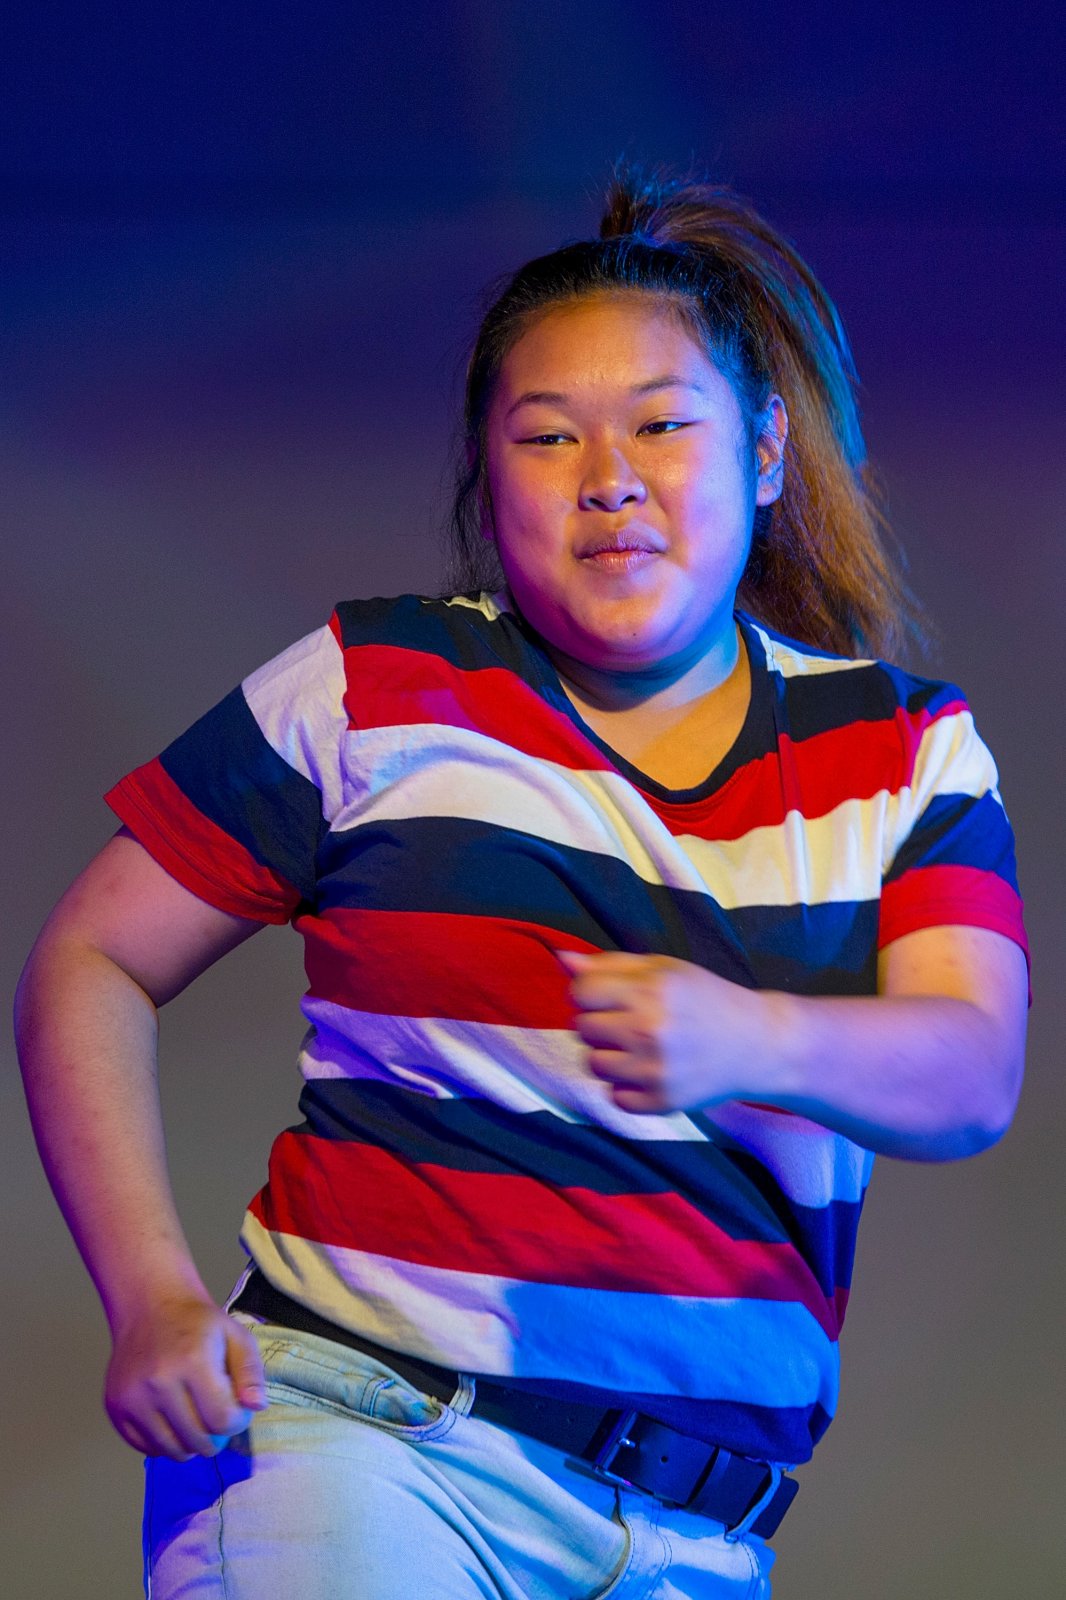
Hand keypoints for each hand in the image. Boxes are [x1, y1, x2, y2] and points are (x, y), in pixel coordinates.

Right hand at [105, 1294, 267, 1459]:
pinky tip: (173, 1421)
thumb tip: (256, 1406)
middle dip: (215, 1437)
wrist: (150, 1307)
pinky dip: (164, 1443)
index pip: (221, 1421)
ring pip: (171, 1450)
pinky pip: (146, 1447)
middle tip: (216, 1418)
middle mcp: (158, 1382)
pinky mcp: (115, 1407)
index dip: (237, 1423)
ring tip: (196, 1421)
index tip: (236, 1411)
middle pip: (197, 1440)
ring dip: (190, 1444)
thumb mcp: (236, 1335)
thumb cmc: (198, 1324)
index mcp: (193, 1361)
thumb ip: (251, 1372)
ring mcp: (132, 1397)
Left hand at [556, 949, 765, 1114]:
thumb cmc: (705, 998)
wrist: (756, 1043)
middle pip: (582, 1027)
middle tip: (631, 1022)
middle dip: (600, 1023)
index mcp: (650, 990)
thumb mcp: (664, 969)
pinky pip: (615, 1097)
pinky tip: (651, 1072)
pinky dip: (627, 1087)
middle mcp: (650, 1029)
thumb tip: (562, 959)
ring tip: (640, 1047)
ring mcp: (655, 1069)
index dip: (590, 992)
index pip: (580, 992)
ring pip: (593, 1064)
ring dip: (610, 1056)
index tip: (609, 996)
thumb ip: (611, 964)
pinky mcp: (662, 1101)